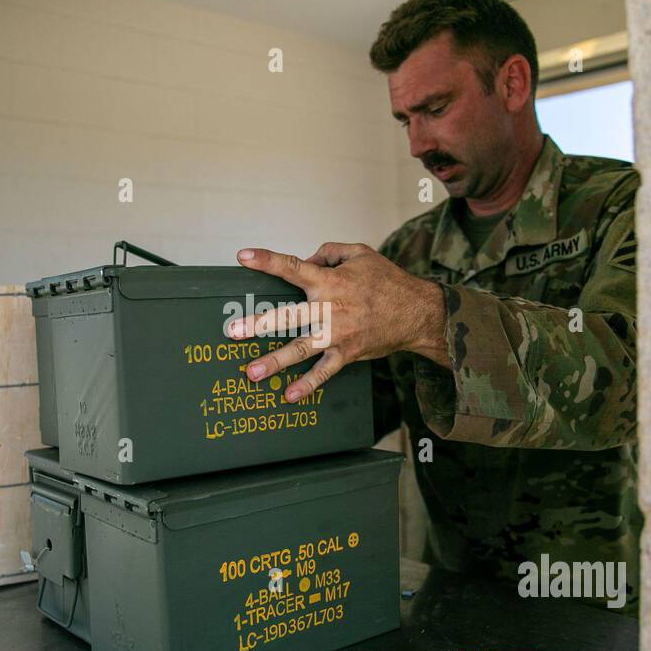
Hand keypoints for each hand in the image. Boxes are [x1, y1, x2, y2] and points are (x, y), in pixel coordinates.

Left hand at [226, 242, 447, 402]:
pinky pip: (324, 372)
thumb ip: (328, 254)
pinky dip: (308, 385)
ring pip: (301, 348)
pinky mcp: (346, 353)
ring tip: (252, 373)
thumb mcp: (360, 254)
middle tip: (233, 331)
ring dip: (275, 362)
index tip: (243, 257)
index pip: (294, 268)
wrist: (417, 313)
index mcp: (330, 281)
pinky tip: (289, 396)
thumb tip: (307, 261)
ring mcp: (337, 334)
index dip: (267, 261)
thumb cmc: (388, 281)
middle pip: (289, 317)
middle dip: (260, 323)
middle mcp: (330, 309)